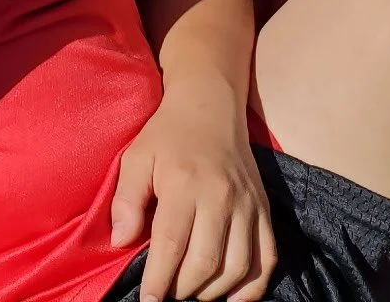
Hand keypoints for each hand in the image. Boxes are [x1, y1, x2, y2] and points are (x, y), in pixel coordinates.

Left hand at [110, 88, 274, 301]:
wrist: (210, 106)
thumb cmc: (167, 135)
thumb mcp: (136, 158)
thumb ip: (126, 201)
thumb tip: (122, 242)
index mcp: (185, 184)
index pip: (171, 244)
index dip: (158, 280)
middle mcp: (221, 196)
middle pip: (206, 262)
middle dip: (182, 289)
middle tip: (167, 294)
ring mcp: (248, 204)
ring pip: (238, 266)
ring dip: (214, 292)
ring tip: (192, 292)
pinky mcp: (264, 209)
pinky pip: (267, 258)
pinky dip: (253, 287)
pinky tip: (232, 297)